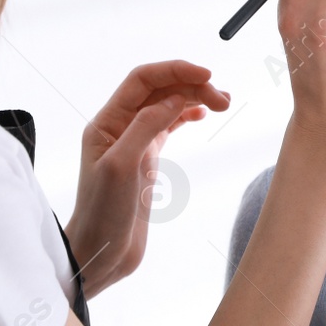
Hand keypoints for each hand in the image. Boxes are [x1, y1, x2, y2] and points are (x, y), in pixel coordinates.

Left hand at [67, 61, 229, 298]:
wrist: (101, 254)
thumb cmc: (102, 214)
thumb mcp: (123, 167)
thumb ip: (147, 127)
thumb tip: (176, 97)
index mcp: (106, 122)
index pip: (142, 80)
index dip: (175, 70)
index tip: (207, 75)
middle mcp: (119, 126)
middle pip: (160, 90)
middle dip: (192, 86)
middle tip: (225, 100)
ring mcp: (134, 142)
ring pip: (168, 106)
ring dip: (195, 98)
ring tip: (224, 103)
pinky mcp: (147, 159)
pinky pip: (169, 126)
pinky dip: (188, 115)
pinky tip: (203, 114)